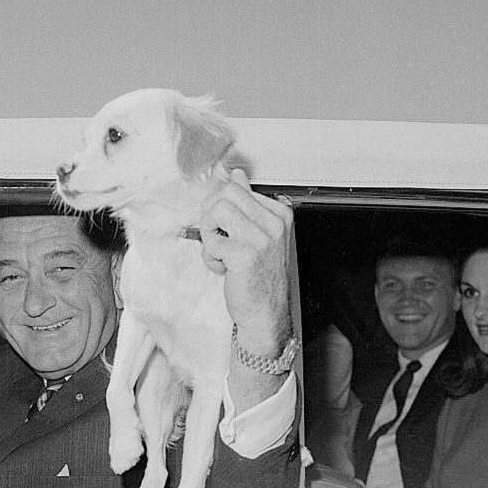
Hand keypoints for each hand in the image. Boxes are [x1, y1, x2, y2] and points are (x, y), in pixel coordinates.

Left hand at [198, 168, 292, 355]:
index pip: (236, 187)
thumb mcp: (256, 234)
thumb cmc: (259, 277)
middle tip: (217, 238)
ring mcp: (261, 238)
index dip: (219, 207)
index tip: (225, 228)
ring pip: (215, 211)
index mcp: (279, 213)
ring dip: (209, 234)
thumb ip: (245, 203)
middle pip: (224, 194)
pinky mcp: (245, 255)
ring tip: (220, 252)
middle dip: (210, 215)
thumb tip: (235, 174)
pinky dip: (210, 257)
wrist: (265, 313)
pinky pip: (211, 241)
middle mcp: (274, 223)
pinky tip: (224, 268)